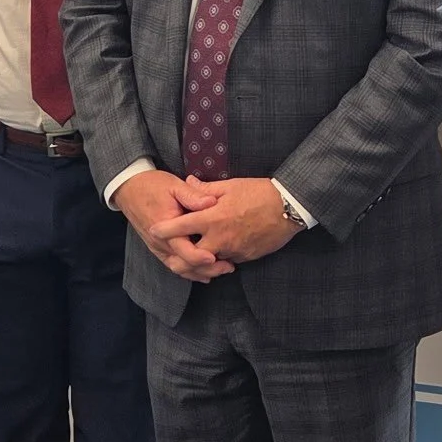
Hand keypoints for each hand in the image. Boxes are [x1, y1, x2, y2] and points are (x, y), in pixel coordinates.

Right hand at [115, 170, 232, 282]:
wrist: (128, 189)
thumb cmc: (153, 185)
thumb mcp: (174, 184)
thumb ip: (193, 195)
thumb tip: (211, 202)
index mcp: (165, 226)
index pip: (183, 249)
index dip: (200, 256)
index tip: (216, 257)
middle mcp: (160, 242)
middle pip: (184, 264)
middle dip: (206, 269)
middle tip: (228, 267)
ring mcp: (157, 247)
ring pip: (179, 268)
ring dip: (199, 272)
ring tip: (221, 270)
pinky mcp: (157, 249)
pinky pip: (174, 265)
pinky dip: (189, 271)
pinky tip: (204, 273)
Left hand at [150, 177, 301, 264]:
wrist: (288, 208)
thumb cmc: (259, 193)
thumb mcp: (231, 186)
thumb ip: (205, 189)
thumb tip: (188, 182)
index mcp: (212, 219)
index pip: (180, 227)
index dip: (164, 229)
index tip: (153, 230)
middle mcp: (220, 239)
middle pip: (191, 255)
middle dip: (181, 254)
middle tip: (174, 249)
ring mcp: (233, 251)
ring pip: (209, 260)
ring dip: (202, 256)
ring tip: (197, 248)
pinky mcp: (245, 258)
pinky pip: (227, 260)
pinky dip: (221, 256)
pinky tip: (221, 246)